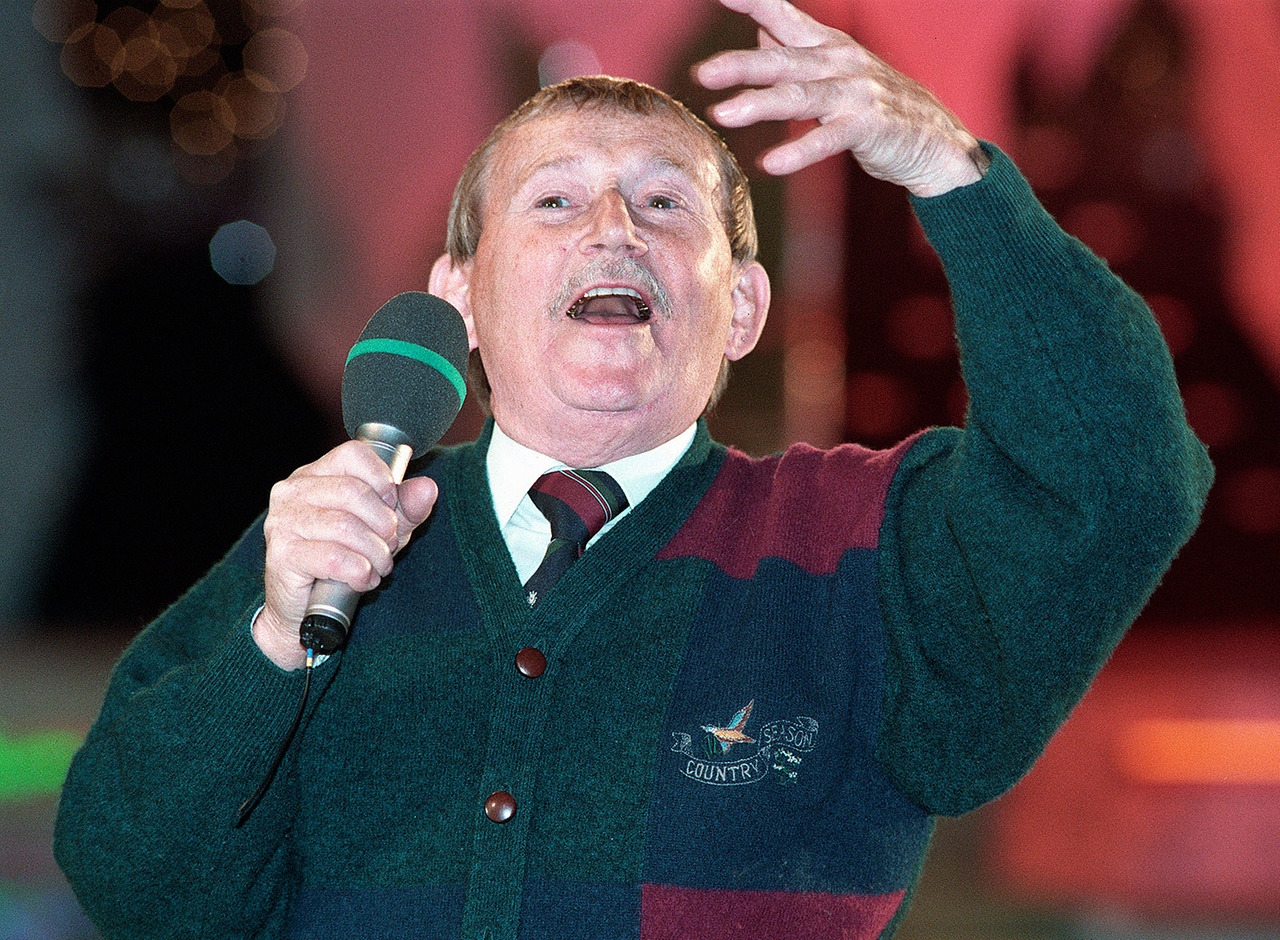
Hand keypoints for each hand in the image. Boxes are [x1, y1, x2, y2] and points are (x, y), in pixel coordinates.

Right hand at [252, 440, 437, 669]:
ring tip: (379, 566)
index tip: (392, 506)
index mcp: (314, 475)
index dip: (383, 480)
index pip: (353, 454)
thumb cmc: (341, 560)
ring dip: (375, 553)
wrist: (303, 609)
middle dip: (384, 524)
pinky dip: (360, 572)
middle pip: (354, 492)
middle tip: (389, 546)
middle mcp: (292, 492)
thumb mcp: (381, 529)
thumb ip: (406, 507)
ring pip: (346, 527)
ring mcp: (283, 522)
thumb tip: (427, 488)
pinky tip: (364, 579)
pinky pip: (335, 559)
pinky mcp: (282, 555)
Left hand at [694, 0, 988, 196]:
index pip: (782, 16)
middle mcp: (840, 61)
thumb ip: (796, 53)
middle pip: (783, 60)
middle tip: (703, 73)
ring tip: (723, 114)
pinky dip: (798, 151)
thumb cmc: (876, 105)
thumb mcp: (834, 72)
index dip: (753, 3)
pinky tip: (770, 163)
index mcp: (827, 45)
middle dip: (741, 65)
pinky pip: (827, 139)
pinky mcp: (869, 126)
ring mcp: (856, 92)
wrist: (935, 140)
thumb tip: (760, 32)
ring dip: (759, 105)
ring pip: (800, 95)